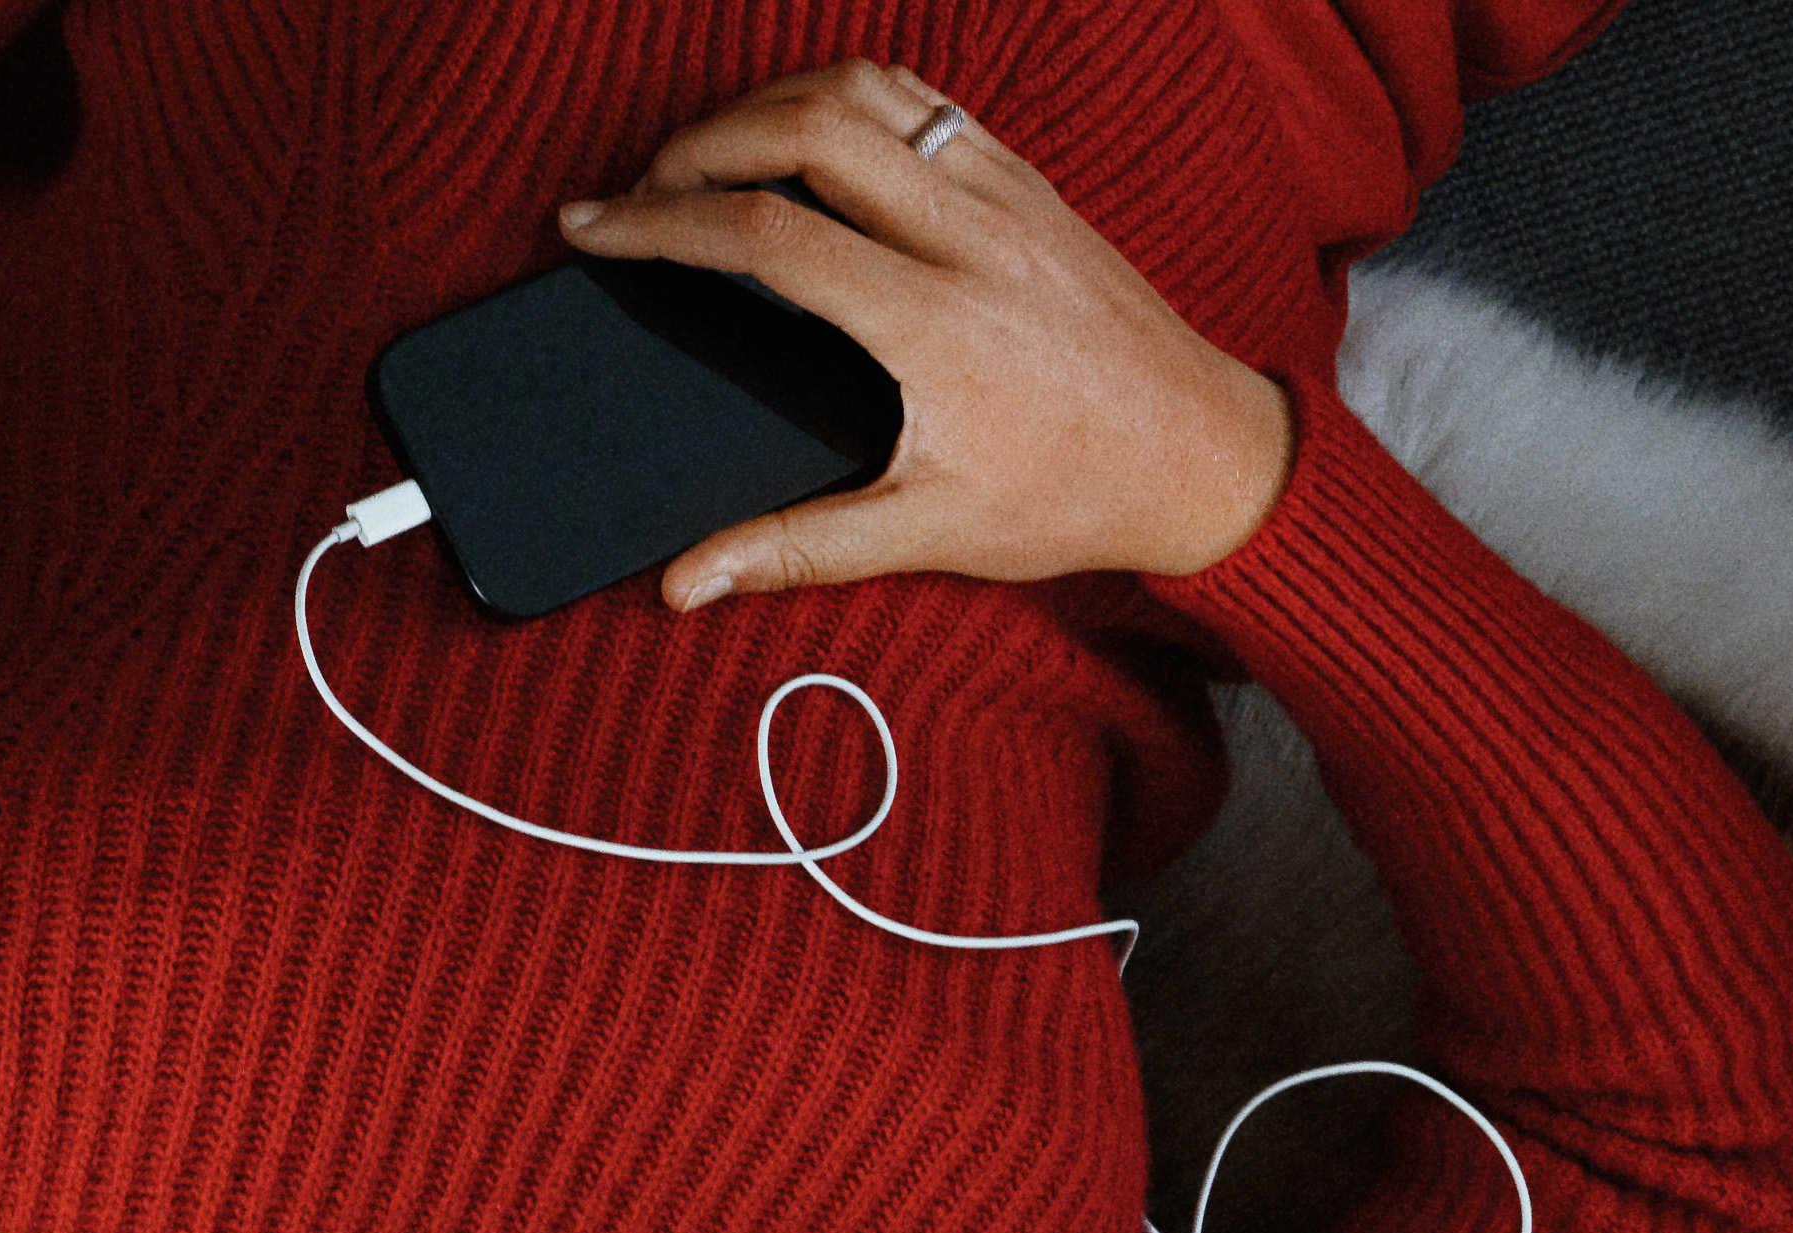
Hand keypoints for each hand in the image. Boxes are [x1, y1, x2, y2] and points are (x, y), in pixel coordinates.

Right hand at [555, 56, 1290, 607]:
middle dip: (696, 146)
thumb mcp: (931, 536)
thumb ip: (798, 549)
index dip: (662, 224)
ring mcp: (998, 188)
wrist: (1197, 452)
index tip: (595, 228)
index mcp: (933, 325)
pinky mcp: (1021, 171)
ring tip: (707, 159)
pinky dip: (837, 96)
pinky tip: (798, 138)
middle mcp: (965, 234)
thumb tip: (687, 582)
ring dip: (762, 107)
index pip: (767, 237)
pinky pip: (913, 96)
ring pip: (856, 90)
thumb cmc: (1071, 498)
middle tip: (640, 193)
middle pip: (800, 130)